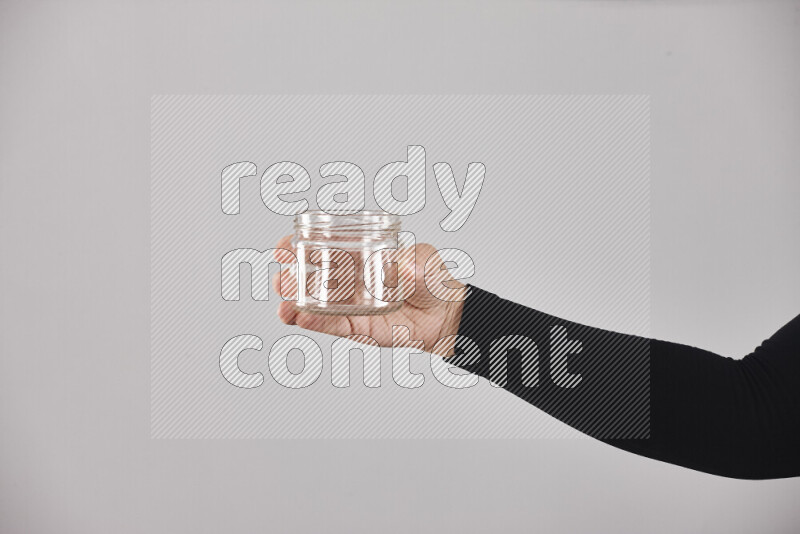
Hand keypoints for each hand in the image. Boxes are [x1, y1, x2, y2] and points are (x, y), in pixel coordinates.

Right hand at [272, 235, 465, 356]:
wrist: (444, 312)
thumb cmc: (431, 278)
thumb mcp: (423, 260)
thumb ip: (413, 262)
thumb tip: (404, 267)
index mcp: (357, 256)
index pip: (321, 249)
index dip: (298, 247)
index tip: (283, 247)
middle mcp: (347, 281)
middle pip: (310, 279)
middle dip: (290, 278)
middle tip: (282, 279)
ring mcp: (350, 305)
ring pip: (315, 306)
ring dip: (296, 305)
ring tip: (285, 306)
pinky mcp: (358, 327)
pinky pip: (333, 326)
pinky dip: (317, 324)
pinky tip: (302, 320)